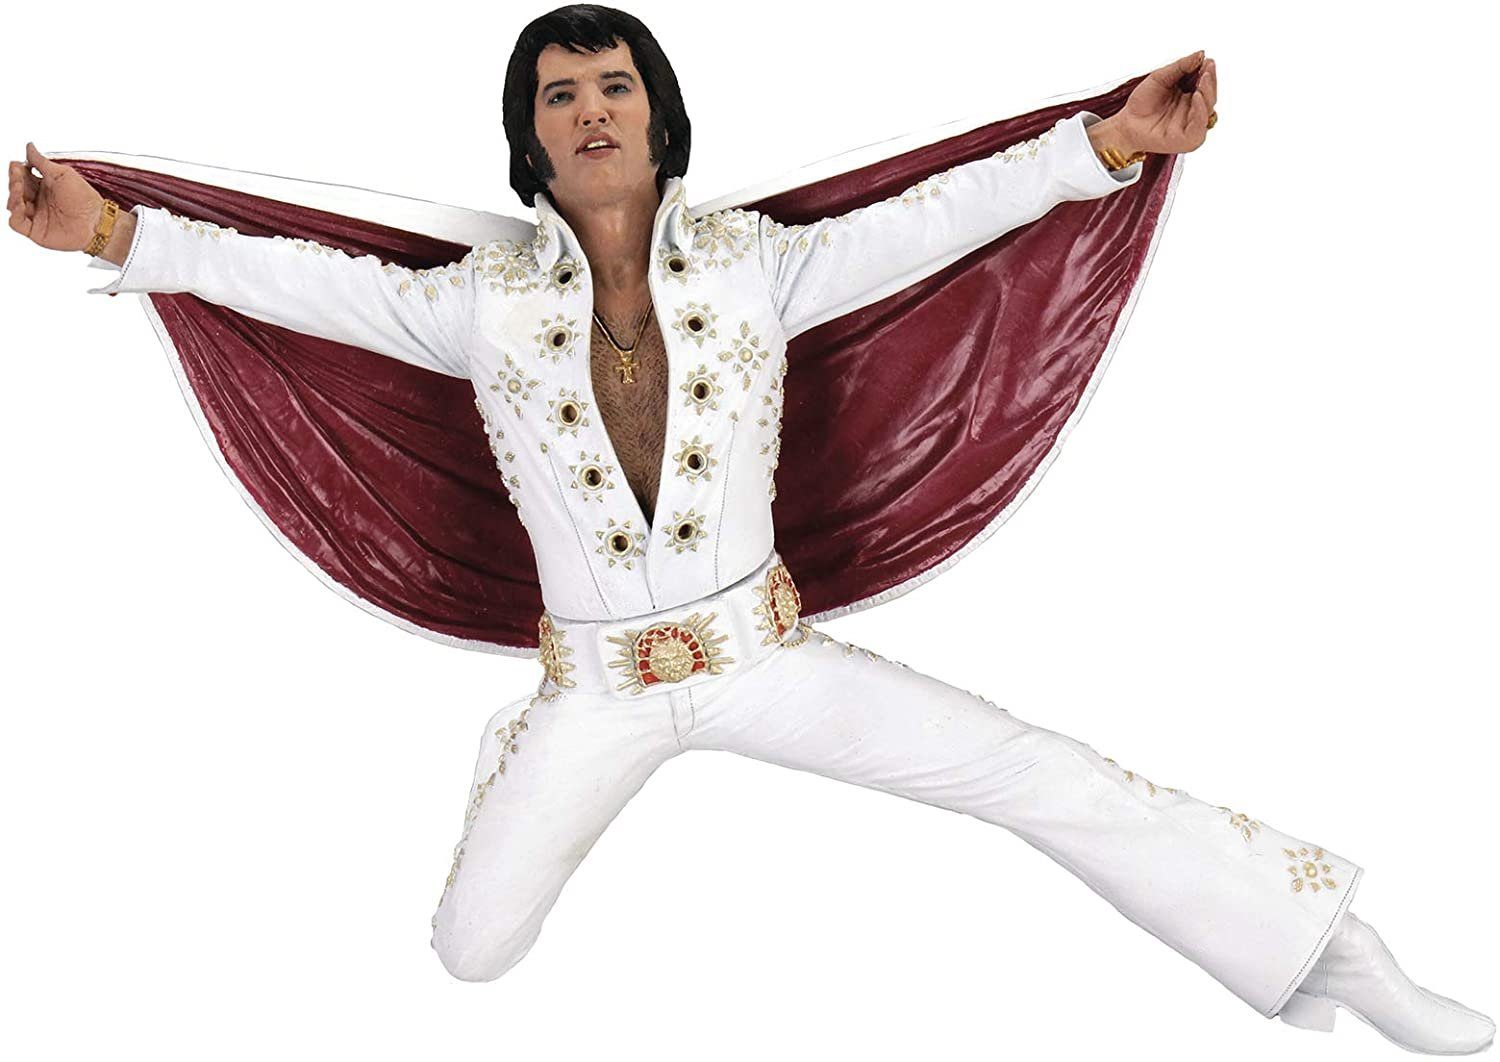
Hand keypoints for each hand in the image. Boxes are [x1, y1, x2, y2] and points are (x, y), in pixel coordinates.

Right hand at [7, 142, 106, 250]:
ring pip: (13, 204)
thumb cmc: (85, 198)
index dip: (17, 170)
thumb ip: (41, 162)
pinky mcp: (35, 231)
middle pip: (16, 189)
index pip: (23, 176)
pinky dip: (14, 213)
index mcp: (45, 186)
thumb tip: (29, 146)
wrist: (96, 222)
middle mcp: (39, 201)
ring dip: (13, 194)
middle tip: (18, 175)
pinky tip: (20, 204)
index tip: (17, 164)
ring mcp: (36, 216)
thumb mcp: (62, 174)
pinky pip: (16, 223)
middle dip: (14, 180)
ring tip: (19, 187)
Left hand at [1102, 50, 1217, 156]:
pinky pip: (1199, 127)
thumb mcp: (1161, 77)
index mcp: (1190, 96)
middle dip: (1210, 81)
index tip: (1207, 60)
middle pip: (1209, 96)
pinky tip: (1197, 97)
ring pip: (1208, 110)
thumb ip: (1181, 66)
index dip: (1207, 72)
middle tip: (1207, 68)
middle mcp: (1193, 110)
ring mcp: (1191, 125)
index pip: (1205, 84)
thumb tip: (1201, 54)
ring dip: (1208, 92)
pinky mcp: (1187, 139)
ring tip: (1203, 78)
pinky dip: (1200, 112)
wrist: (1126, 123)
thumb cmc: (1141, 102)